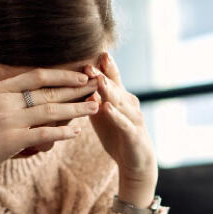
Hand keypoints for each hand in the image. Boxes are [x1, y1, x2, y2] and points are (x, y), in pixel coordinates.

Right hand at [0, 48, 98, 187]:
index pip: (36, 76)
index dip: (62, 75)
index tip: (82, 75)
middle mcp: (4, 102)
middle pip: (48, 92)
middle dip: (76, 89)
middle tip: (98, 87)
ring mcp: (8, 121)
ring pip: (51, 111)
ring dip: (76, 109)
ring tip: (96, 107)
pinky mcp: (13, 141)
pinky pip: (44, 134)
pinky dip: (63, 132)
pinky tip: (77, 132)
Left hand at [85, 53, 157, 207]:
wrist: (136, 162)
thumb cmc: (117, 136)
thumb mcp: (102, 116)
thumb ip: (93, 100)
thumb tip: (76, 84)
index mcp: (121, 98)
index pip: (112, 78)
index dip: (105, 66)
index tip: (95, 51)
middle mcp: (129, 104)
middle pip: (114, 87)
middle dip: (102, 75)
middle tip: (89, 63)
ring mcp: (133, 118)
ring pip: (119, 102)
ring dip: (109, 91)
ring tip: (98, 80)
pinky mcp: (133, 135)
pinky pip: (123, 123)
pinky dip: (115, 115)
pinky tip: (106, 107)